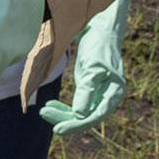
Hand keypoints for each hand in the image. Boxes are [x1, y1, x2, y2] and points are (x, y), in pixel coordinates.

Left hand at [40, 0, 130, 134]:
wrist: (100, 28)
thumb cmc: (98, 45)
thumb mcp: (92, 67)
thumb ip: (87, 91)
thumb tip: (81, 115)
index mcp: (114, 93)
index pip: (94, 116)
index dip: (76, 125)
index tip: (57, 130)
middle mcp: (108, 97)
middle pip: (85, 117)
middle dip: (64, 118)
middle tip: (43, 113)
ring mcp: (98, 94)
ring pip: (79, 113)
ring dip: (61, 114)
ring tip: (43, 110)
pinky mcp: (89, 90)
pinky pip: (76, 106)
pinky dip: (63, 108)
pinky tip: (49, 105)